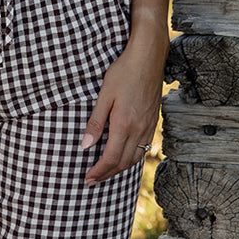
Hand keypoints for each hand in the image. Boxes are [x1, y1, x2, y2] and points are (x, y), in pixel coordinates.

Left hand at [80, 40, 162, 184]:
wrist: (148, 58)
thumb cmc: (123, 72)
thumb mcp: (104, 95)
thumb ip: (95, 122)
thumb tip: (85, 146)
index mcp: (124, 124)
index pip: (111, 159)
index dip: (99, 171)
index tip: (88, 178)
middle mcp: (139, 129)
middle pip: (123, 163)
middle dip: (107, 174)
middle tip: (93, 180)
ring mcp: (148, 126)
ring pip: (135, 158)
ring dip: (120, 168)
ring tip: (106, 171)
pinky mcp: (153, 121)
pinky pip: (144, 148)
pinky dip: (132, 158)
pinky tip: (124, 155)